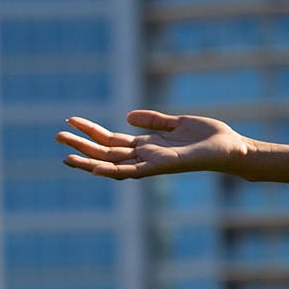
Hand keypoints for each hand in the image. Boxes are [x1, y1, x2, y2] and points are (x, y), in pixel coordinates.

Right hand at [57, 110, 250, 179]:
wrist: (232, 148)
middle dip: (81, 145)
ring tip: (65, 156)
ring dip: (89, 162)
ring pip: (113, 165)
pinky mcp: (162, 167)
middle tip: (56, 135)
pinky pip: (134, 172)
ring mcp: (152, 164)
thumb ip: (154, 120)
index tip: (70, 120)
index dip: (90, 131)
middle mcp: (146, 157)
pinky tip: (96, 168)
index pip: (111, 141)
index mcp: (148, 145)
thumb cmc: (210, 137)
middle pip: (105, 153)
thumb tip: (127, 116)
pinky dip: (114, 171)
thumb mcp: (177, 122)